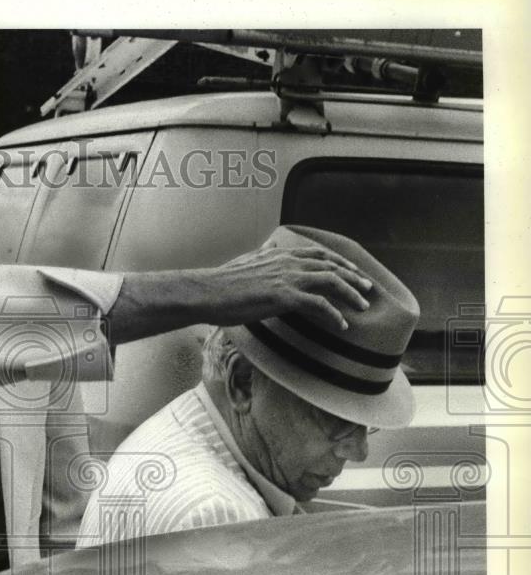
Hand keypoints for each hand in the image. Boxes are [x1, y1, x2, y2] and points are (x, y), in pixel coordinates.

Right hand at [199, 245, 372, 330]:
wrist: (206, 292)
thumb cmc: (220, 283)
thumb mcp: (244, 263)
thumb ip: (262, 257)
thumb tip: (271, 249)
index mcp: (279, 255)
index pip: (318, 254)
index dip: (339, 262)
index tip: (352, 271)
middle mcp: (287, 262)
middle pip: (331, 265)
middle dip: (353, 276)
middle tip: (368, 288)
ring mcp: (287, 278)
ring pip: (331, 281)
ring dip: (351, 293)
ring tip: (363, 306)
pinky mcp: (284, 296)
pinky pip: (319, 304)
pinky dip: (334, 314)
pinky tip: (342, 325)